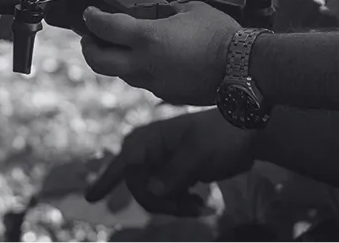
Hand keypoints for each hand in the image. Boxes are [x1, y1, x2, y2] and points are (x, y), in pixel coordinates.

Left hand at [79, 1, 239, 106]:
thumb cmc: (219, 34)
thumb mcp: (190, 10)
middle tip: (90, 37)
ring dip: (115, 61)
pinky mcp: (166, 95)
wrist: (242, 69)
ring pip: (121, 74)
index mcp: (147, 38)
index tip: (88, 14)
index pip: (106, 28)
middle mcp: (144, 64)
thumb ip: (168, 13)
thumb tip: (161, 15)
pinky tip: (152, 60)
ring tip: (120, 48)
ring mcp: (154, 83)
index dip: (92, 19)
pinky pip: (144, 81)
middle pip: (99, 62)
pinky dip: (140, 70)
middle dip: (89, 49)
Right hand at [86, 109, 257, 215]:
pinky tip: (201, 202)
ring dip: (174, 206)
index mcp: (152, 139)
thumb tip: (151, 192)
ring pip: (155, 195)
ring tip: (201, 205)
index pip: (125, 162)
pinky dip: (181, 203)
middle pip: (141, 187)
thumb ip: (174, 173)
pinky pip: (168, 196)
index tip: (91, 198)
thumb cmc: (222, 135)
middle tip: (189, 207)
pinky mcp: (175, 174)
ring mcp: (163, 163)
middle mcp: (152, 151)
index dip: (107, 180)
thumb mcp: (199, 153)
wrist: (247, 131)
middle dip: (162, 203)